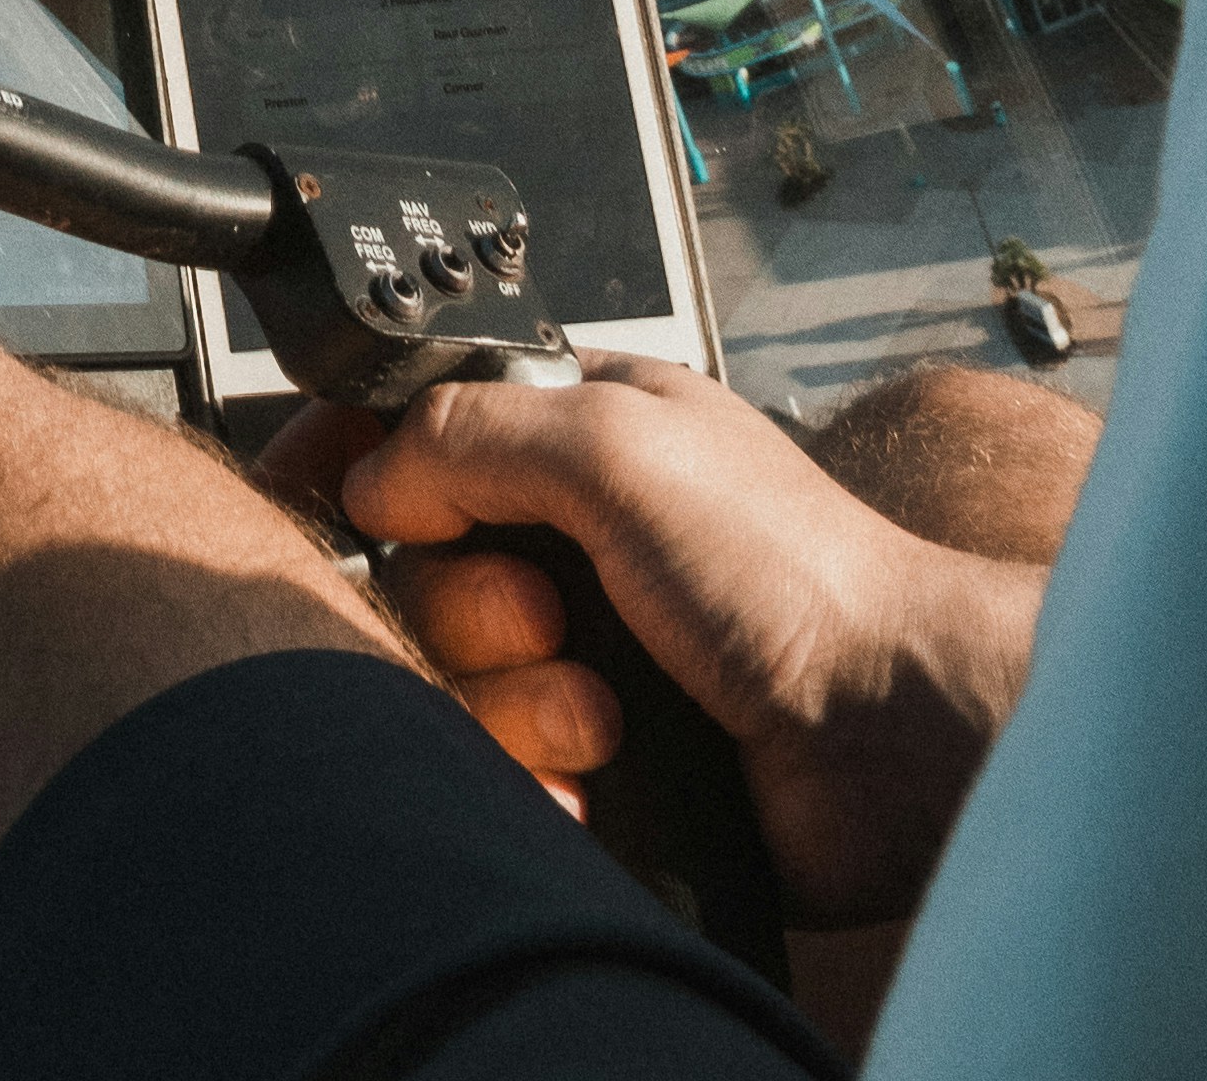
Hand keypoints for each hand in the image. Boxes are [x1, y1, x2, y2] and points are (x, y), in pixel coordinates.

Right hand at [262, 357, 1038, 932]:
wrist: (894, 742)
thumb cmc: (798, 573)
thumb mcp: (618, 441)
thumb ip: (466, 428)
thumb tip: (370, 475)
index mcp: (578, 438)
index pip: (416, 428)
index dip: (352, 455)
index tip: (313, 487)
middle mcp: (572, 544)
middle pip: (414, 572)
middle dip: (465, 604)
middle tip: (548, 612)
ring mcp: (584, 656)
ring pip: (449, 681)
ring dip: (515, 702)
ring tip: (602, 712)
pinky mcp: (598, 763)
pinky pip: (500, 773)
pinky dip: (540, 778)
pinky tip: (602, 778)